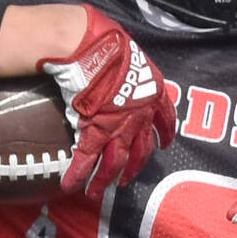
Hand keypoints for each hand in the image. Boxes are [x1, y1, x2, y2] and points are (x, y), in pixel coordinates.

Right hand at [40, 9, 177, 193]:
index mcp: (153, 94)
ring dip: (104, 180)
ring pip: (114, 162)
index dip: (165, 134)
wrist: (93, 48)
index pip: (165, 119)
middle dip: (131, 169)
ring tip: (95, 193)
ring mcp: (118, 126)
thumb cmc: (109, 44)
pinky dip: (78, 174)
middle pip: (139, 151)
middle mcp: (140, 117)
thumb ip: (132, 69)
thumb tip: (122, 66)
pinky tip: (71, 186)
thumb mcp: (132, 54)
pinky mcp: (94, 130)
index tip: (164, 144)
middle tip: (124, 181)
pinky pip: (87, 158)